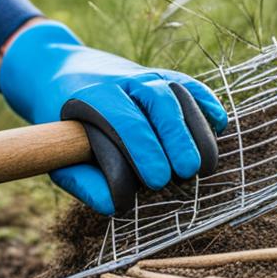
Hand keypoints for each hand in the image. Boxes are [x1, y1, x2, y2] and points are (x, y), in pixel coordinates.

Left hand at [0, 20, 227, 214]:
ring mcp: (145, 75)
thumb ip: (83, 180)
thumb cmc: (62, 125)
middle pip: (158, 103)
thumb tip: (117, 206)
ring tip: (204, 165)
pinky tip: (219, 125)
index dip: (143, 152)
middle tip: (186, 174)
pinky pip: (190, 86)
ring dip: (195, 129)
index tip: (157, 182)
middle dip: (175, 140)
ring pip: (177, 92)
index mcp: (91, 97)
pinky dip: (207, 103)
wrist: (58, 72)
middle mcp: (122, 80)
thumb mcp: (58, 154)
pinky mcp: (163, 76)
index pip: (124, 122)